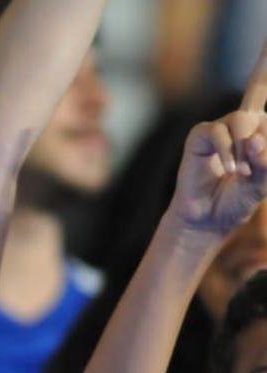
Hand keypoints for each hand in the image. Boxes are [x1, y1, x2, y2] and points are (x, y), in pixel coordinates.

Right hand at [168, 42, 266, 235]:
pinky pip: (220, 133)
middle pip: (257, 93)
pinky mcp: (199, 137)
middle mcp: (240, 122)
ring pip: (243, 121)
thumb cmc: (236, 199)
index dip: (264, 64)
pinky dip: (229, 154)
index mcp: (258, 130)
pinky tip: (228, 171)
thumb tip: (255, 138)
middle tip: (251, 159)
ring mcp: (219, 128)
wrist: (207, 220)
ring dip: (247, 150)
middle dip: (264, 102)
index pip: (260, 90)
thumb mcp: (264, 182)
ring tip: (242, 173)